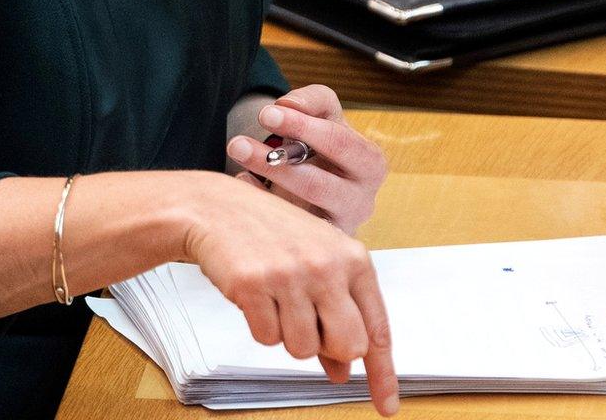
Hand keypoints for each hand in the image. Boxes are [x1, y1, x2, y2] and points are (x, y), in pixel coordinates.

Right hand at [183, 172, 397, 414]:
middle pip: (347, 346)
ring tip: (276, 297)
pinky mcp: (253, 285)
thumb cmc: (272, 233)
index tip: (386, 406)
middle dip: (327, 348)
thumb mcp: (317, 263)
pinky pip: (267, 339)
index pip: (376, 328)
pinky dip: (260, 326)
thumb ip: (337, 314)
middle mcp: (325, 265)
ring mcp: (289, 274)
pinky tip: (256, 294)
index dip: (382, 373)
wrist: (219, 207)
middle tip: (307, 324)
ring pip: (303, 349)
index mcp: (352, 257)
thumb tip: (344, 370)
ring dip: (287, 335)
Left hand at [226, 85, 386, 234]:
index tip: (264, 113)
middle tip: (238, 143)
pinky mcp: (318, 248)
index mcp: (370, 164)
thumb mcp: (326, 115)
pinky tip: (242, 181)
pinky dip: (261, 207)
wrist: (326, 181)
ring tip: (235, 156)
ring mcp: (339, 229)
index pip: (339, 143)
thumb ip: (312, 101)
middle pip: (319, 185)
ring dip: (263, 185)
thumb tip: (287, 105)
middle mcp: (361, 201)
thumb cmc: (326, 144)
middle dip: (277, 163)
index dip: (301, 126)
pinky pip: (287, 234)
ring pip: (300, 214)